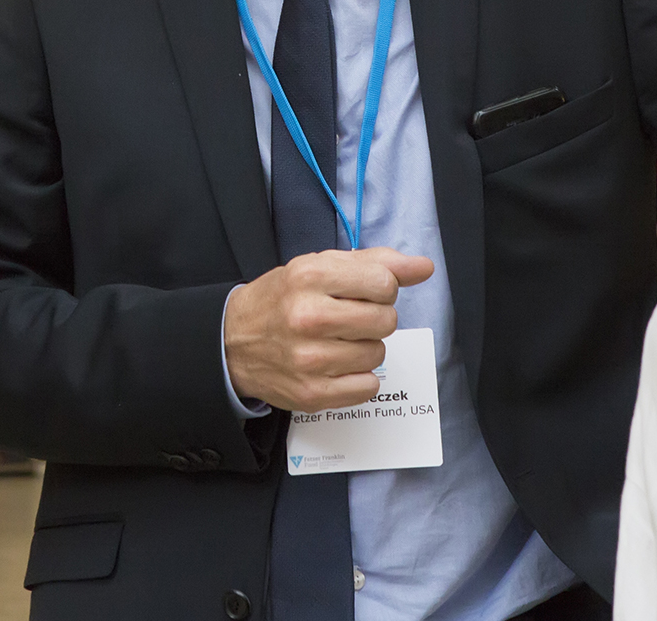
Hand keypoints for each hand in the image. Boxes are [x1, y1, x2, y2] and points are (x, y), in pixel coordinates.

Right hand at [224, 248, 433, 412]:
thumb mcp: (323, 265)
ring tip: (339, 340)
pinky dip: (360, 377)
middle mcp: (308, 316)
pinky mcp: (310, 393)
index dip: (382, 288)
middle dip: (377, 317)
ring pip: (379, 353)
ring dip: (367, 347)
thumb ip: (379, 262)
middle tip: (351, 317)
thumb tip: (424, 268)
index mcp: (312, 275)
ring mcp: (308, 359)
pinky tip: (338, 365)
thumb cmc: (285, 298)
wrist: (232, 341)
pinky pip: (368, 386)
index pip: (384, 283)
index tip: (364, 292)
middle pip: (386, 320)